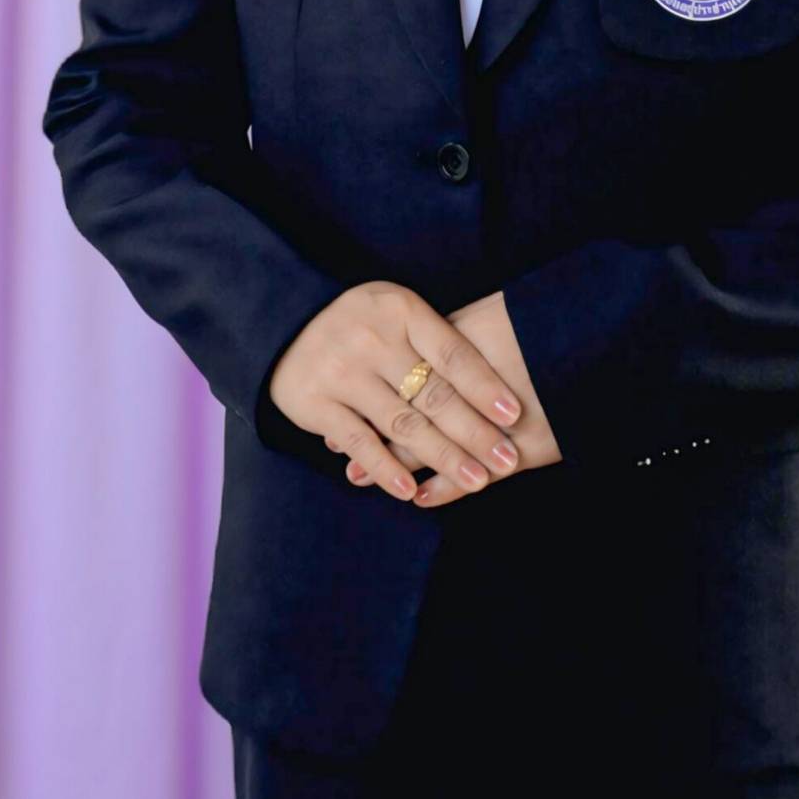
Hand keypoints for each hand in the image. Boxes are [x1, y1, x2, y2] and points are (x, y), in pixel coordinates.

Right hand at [266, 280, 524, 502]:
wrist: (285, 319)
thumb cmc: (362, 319)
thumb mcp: (397, 309)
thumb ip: (434, 338)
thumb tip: (494, 381)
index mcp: (401, 311)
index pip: (452, 354)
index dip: (485, 385)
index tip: (514, 415)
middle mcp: (373, 340)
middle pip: (433, 394)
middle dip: (474, 431)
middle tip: (506, 459)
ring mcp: (342, 372)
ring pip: (402, 423)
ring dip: (443, 456)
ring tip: (477, 479)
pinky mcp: (314, 403)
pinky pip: (358, 441)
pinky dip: (386, 468)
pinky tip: (411, 489)